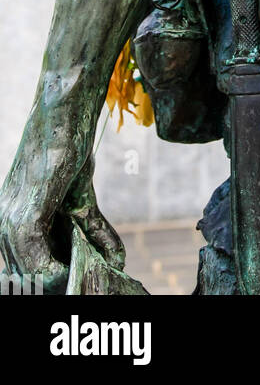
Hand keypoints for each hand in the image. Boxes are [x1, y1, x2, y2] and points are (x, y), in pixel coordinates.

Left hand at [0, 150, 123, 294]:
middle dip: (63, 279)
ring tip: (93, 270)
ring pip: (34, 274)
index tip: (83, 276)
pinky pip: (40, 261)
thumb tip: (115, 261)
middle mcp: (2, 224)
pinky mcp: (26, 216)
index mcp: (10, 221)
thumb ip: (91, 230)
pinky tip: (82, 264)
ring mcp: (10, 222)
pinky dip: (61, 269)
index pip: (29, 267)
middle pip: (30, 275)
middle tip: (93, 275)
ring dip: (66, 277)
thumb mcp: (80, 198)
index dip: (57, 276)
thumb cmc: (70, 149)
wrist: (63, 112)